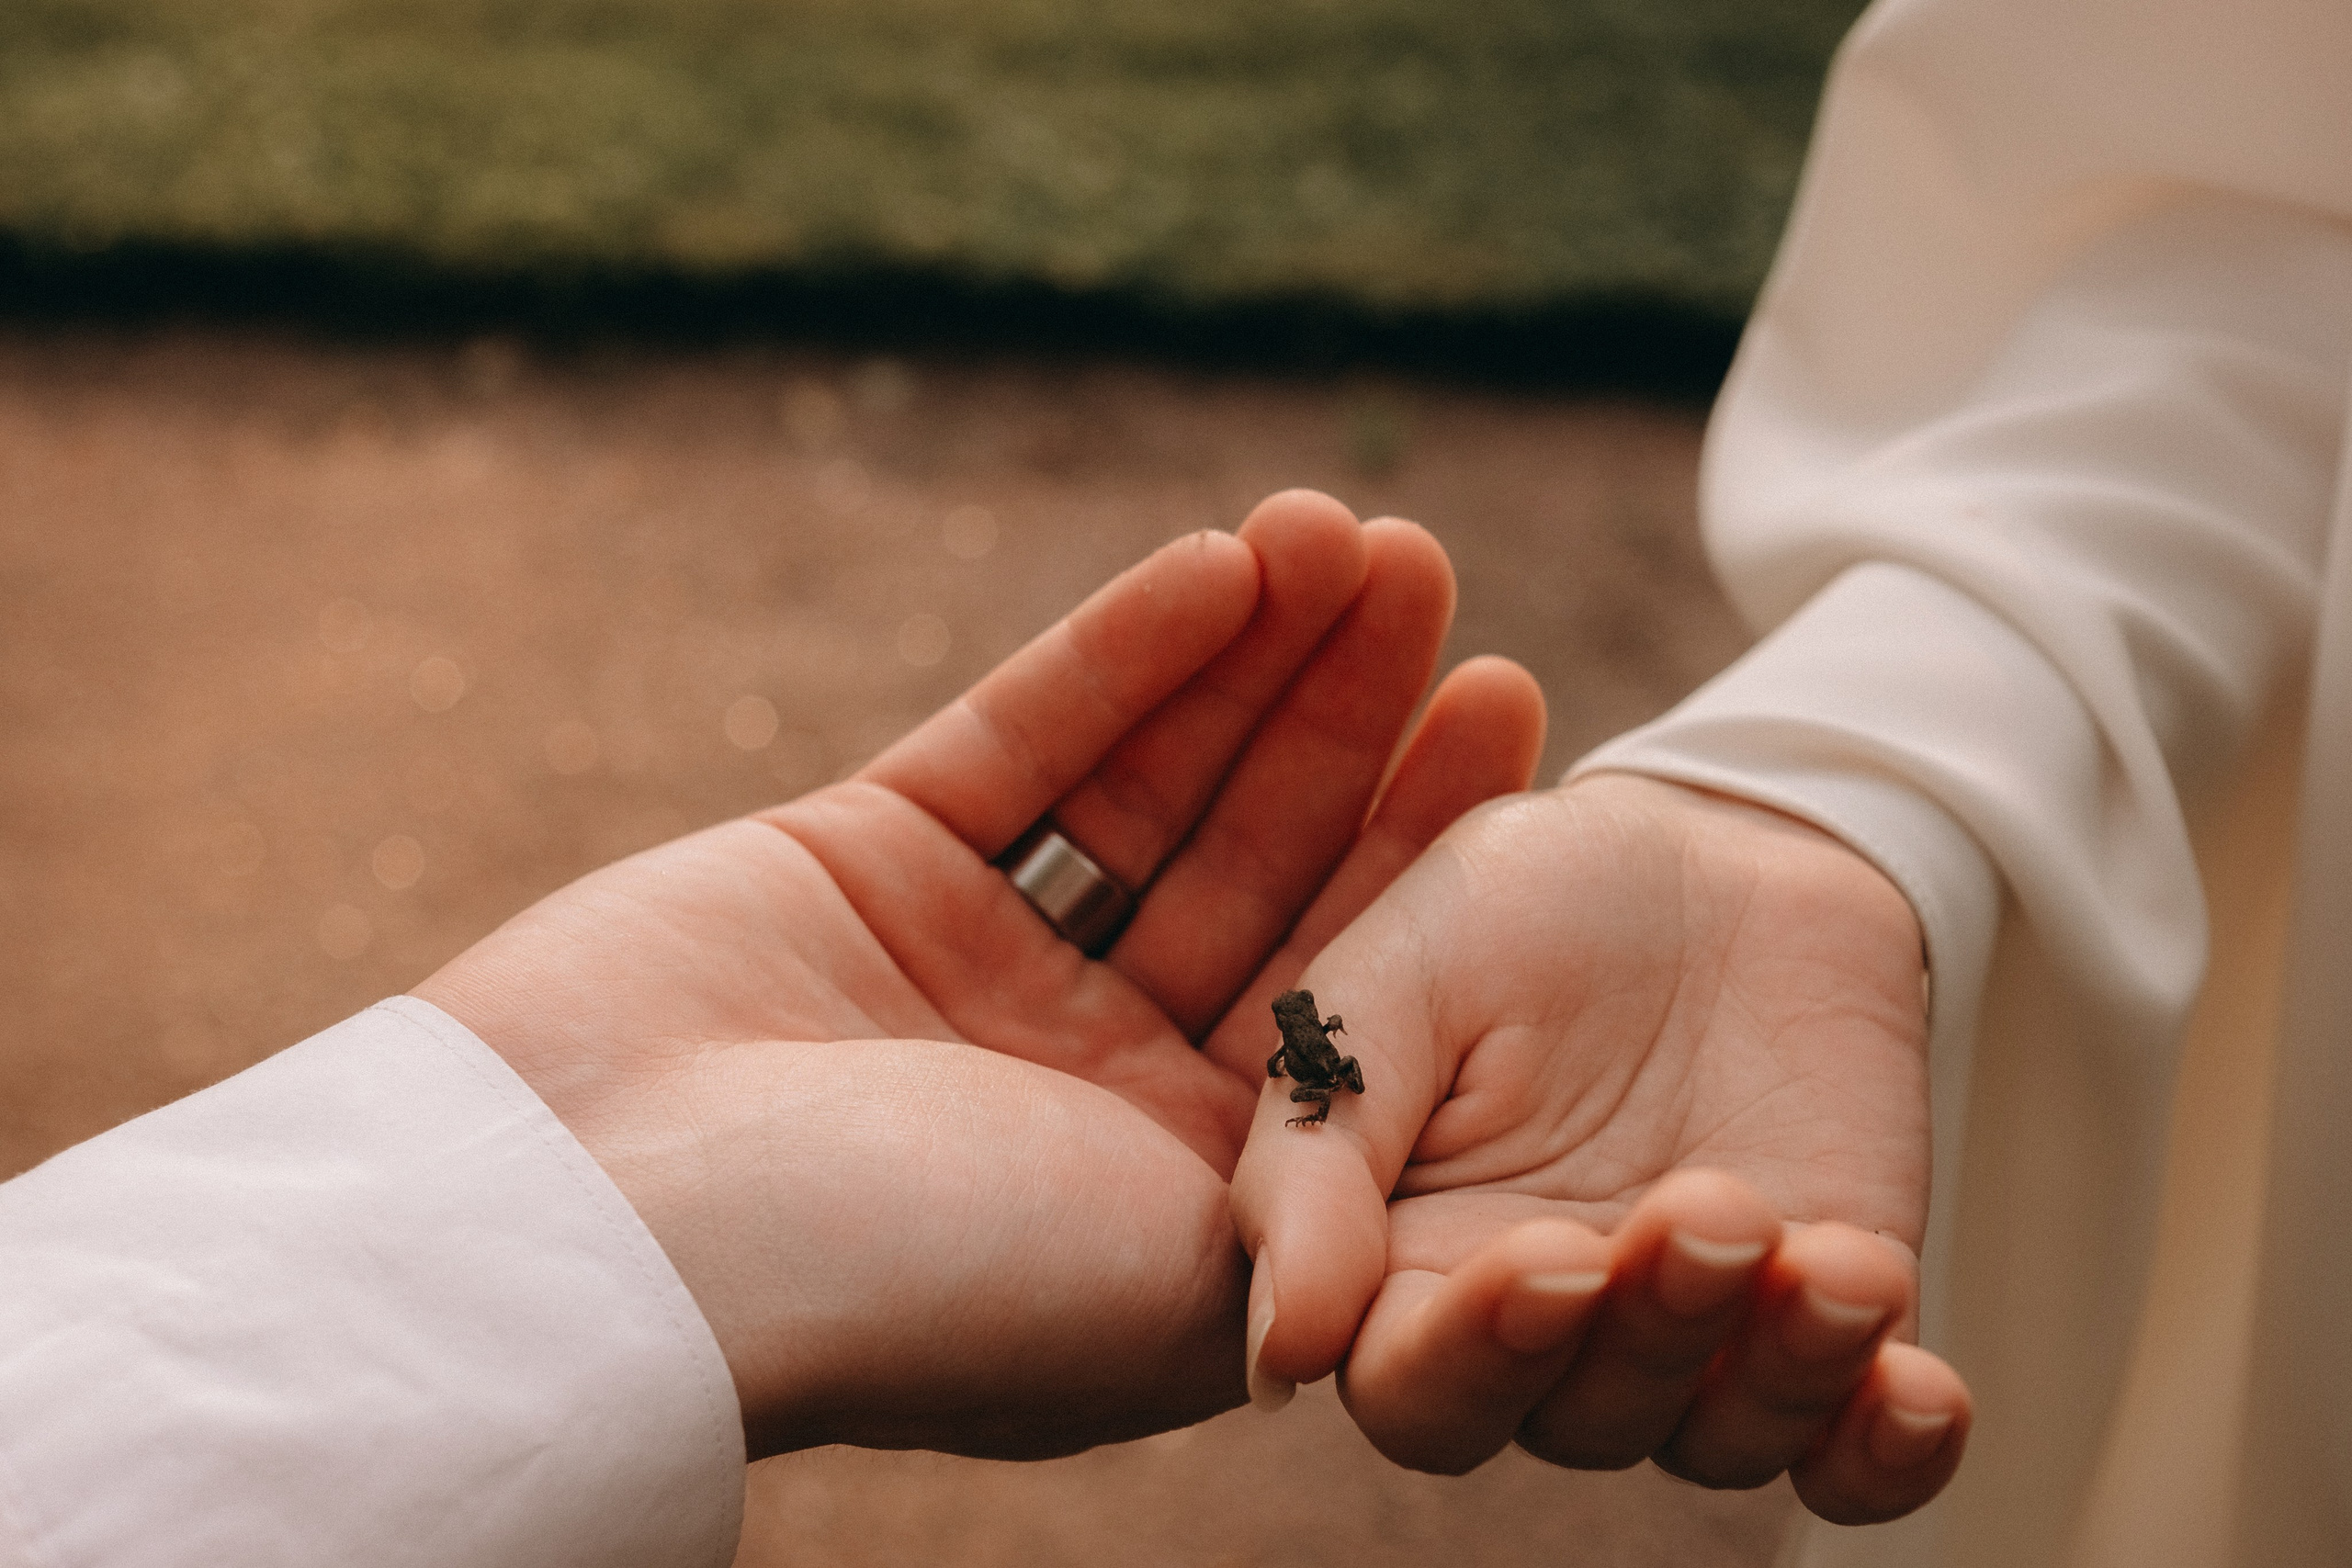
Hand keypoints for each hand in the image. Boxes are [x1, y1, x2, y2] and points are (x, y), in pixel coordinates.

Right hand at [414, 491, 1546, 1460]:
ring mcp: (971, 961)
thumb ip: (1312, 1175)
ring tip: (1346, 527)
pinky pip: (1022, 742)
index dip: (1425, 836)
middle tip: (1434, 570)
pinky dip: (1117, 651)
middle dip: (1344, 713)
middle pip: (1251, 860)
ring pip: (1147, 781)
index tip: (1511, 705)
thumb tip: (1450, 1098)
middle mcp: (1083, 1071)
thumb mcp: (1180, 1273)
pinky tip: (1216, 560)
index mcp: (1171, 1183)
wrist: (611, 1241)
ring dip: (1247, 654)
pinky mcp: (862, 861)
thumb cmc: (914, 1282)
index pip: (1341, 982)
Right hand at [1230, 774, 1970, 1524]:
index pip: (1415, 1388)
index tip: (1550, 1258)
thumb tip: (1282, 1348)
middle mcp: (1546, 1326)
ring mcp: (1693, 1332)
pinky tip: (1918, 1394)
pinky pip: (1853, 1451)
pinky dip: (1886, 1453)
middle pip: (1572, 1423)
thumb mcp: (1399, 972)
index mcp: (1409, 1258)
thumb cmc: (1526, 905)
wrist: (1722, 847)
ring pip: (1716, 1438)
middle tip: (1704, 1212)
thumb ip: (1321, 1136)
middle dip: (1647, 1337)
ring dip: (1779, 1374)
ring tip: (1832, 1260)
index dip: (1475, 1358)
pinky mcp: (1827, 1319)